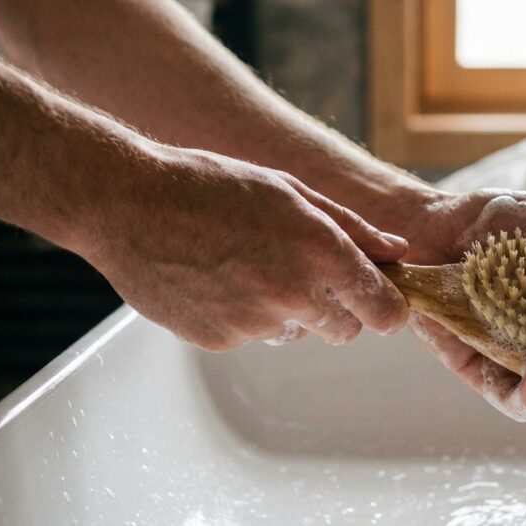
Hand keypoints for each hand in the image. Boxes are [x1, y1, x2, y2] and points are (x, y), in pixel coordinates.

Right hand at [76, 146, 409, 349]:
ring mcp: (254, 323)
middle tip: (303, 271)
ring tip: (245, 263)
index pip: (384, 310)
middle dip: (338, 308)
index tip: (380, 301)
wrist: (129, 204)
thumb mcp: (290, 191)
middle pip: (345, 331)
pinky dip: (242, 315)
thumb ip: (352, 227)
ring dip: (285, 309)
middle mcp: (293, 294)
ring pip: (295, 331)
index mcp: (320, 251)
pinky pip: (251, 336)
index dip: (387, 307)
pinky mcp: (219, 341)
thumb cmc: (210, 185)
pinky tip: (216, 278)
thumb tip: (396, 251)